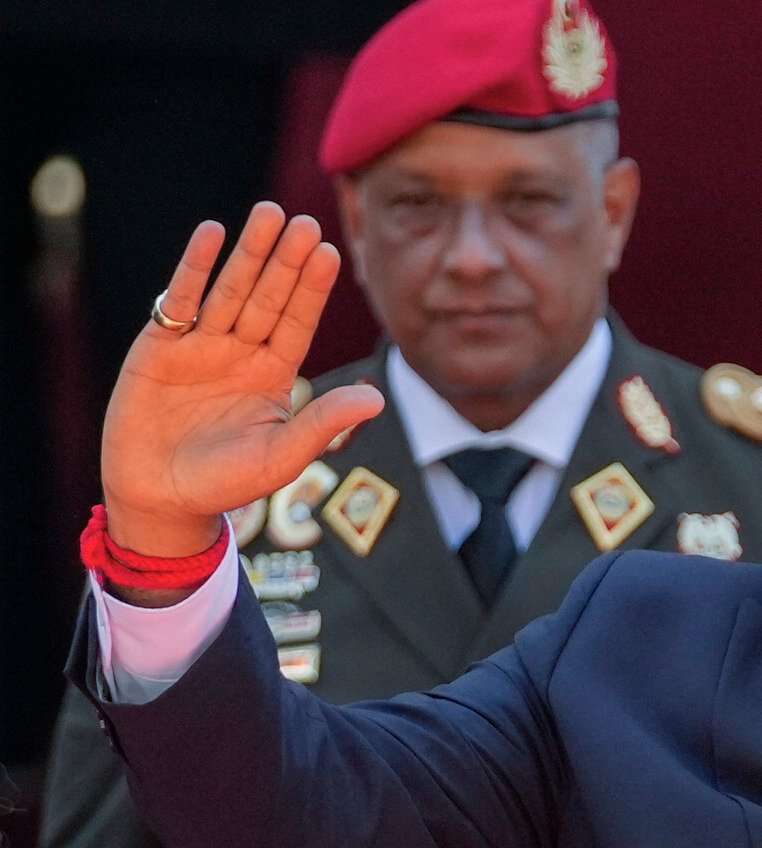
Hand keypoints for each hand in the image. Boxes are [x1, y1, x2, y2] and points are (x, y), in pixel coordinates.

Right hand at [101, 202, 384, 555]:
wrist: (160, 498)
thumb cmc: (226, 482)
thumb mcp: (282, 455)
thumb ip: (324, 423)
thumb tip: (378, 400)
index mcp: (274, 373)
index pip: (298, 321)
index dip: (313, 288)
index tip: (331, 252)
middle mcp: (241, 351)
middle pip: (268, 296)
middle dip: (287, 260)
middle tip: (306, 221)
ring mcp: (201, 345)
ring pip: (230, 290)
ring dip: (249, 253)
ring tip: (268, 213)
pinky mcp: (160, 346)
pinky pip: (180, 300)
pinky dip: (194, 268)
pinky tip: (211, 234)